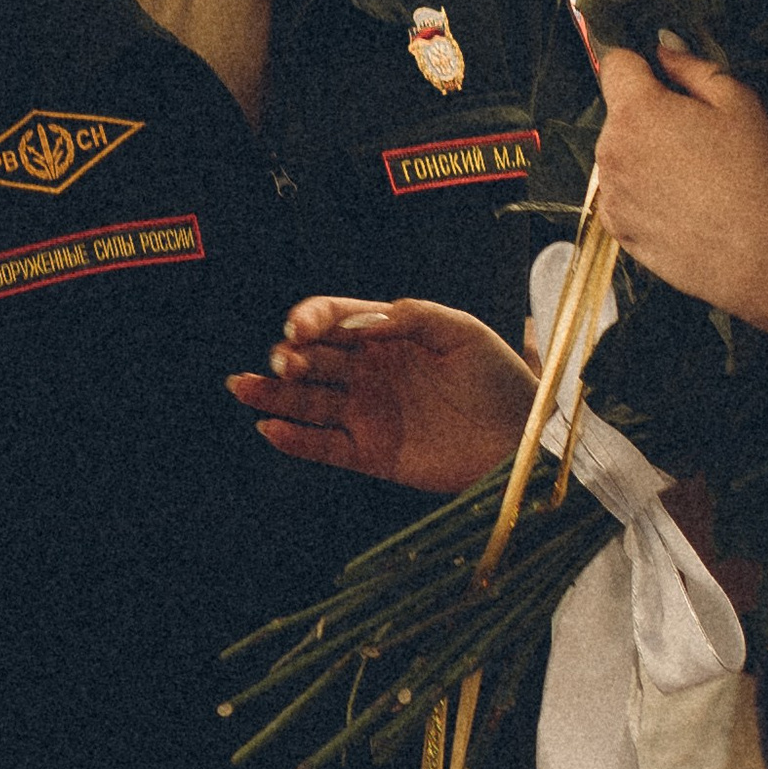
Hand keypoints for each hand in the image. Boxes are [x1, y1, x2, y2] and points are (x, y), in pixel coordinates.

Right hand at [227, 296, 538, 490]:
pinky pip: (323, 446)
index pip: (334, 318)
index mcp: (387, 335)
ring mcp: (368, 413)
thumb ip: (412, 315)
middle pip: (313, 359)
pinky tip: (270, 428)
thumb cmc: (500, 378)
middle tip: (283, 359)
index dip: (311, 318)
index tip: (300, 326)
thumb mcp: (461, 331)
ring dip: (274, 394)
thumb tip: (360, 319)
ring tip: (243, 386)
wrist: (523, 438)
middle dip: (290, 356)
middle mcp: (370, 372)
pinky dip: (294, 440)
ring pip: (307, 401)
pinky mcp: (372, 453)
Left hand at [592, 39, 767, 322]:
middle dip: (649, 115)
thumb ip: (691, 67)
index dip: (643, 65)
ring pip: (620, 155)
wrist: (764, 255)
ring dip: (644, 155)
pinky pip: (621, 196)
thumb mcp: (739, 100)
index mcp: (637, 111)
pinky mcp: (618, 231)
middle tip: (699, 137)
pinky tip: (683, 205)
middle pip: (620, 113)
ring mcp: (611, 194)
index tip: (670, 80)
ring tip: (695, 177)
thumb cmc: (757, 172)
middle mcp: (611, 150)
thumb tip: (661, 48)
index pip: (616, 63)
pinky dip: (642, 194)